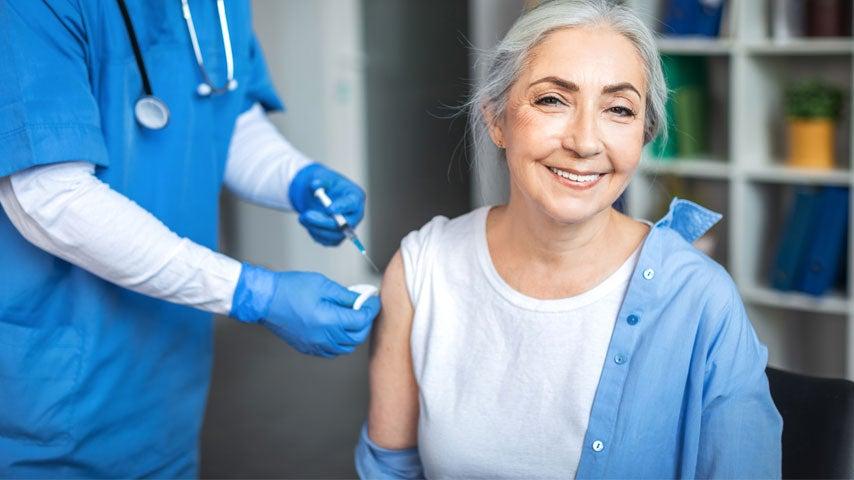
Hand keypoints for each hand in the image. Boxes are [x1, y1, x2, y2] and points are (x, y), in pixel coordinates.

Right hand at [230, 264, 379, 356]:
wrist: (264, 300)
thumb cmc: (289, 289)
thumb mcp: (322, 285)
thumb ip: (345, 295)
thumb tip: (360, 300)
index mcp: (328, 320)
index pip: (360, 320)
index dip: (370, 309)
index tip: (372, 301)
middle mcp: (323, 336)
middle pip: (356, 337)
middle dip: (365, 323)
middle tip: (365, 309)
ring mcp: (315, 345)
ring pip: (346, 347)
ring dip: (354, 334)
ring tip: (352, 318)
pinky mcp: (307, 348)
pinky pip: (332, 351)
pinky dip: (341, 343)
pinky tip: (339, 330)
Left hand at [288, 163, 365, 245]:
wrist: (319, 196)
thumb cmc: (325, 185)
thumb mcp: (322, 177)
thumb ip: (319, 181)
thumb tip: (314, 185)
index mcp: (355, 197)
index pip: (352, 204)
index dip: (342, 207)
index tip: (329, 209)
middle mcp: (355, 215)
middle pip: (345, 224)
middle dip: (325, 221)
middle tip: (307, 215)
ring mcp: (347, 228)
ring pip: (334, 235)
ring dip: (316, 227)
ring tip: (302, 217)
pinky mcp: (337, 237)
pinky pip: (326, 240)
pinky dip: (314, 232)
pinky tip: (307, 222)